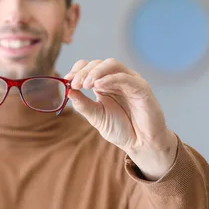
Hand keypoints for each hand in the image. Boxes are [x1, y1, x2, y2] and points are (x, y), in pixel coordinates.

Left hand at [64, 58, 177, 180]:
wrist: (140, 144)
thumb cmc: (121, 129)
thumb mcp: (96, 117)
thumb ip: (83, 104)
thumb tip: (67, 90)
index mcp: (105, 84)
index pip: (90, 67)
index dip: (78, 70)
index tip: (67, 80)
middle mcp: (117, 79)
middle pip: (99, 63)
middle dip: (84, 72)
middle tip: (75, 84)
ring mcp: (130, 81)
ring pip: (112, 64)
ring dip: (96, 72)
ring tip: (85, 84)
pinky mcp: (142, 88)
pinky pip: (125, 77)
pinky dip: (110, 79)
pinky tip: (98, 86)